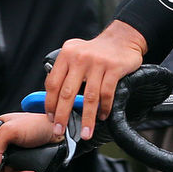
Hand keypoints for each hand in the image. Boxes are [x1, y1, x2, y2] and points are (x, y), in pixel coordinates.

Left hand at [43, 21, 147, 139]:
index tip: (51, 118)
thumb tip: (53, 99)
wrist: (122, 38)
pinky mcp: (114, 68)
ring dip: (87, 119)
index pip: (53, 83)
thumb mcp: (75, 53)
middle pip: (67, 93)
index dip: (50, 103)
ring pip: (89, 97)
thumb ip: (64, 71)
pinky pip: (107, 93)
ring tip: (85, 133)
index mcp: (66, 55)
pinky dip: (104, 108)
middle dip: (62, 116)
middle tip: (60, 131)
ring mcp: (97, 63)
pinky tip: (102, 116)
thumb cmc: (96, 51)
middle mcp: (80, 58)